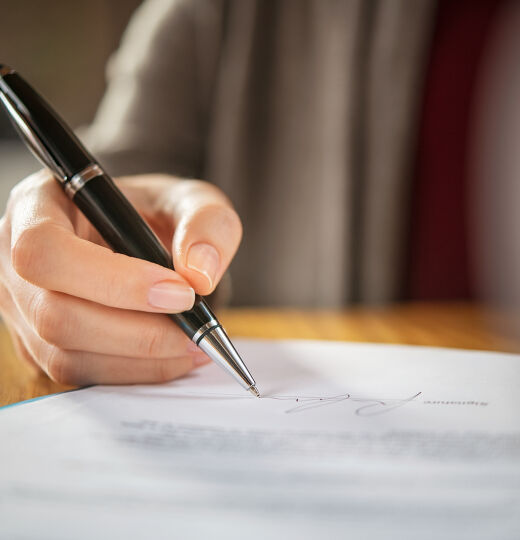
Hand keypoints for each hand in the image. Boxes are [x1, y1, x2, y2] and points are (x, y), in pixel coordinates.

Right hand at [0, 171, 241, 384]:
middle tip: (194, 329)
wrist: (142, 236)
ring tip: (194, 344)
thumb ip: (205, 224)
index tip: (179, 292)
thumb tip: (199, 274)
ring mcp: (23, 309)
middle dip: (135, 332)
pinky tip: (173, 355)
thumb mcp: (190, 200)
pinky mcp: (41, 344)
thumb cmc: (155, 212)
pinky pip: (81, 373)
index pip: (46, 249)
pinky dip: (134, 371)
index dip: (112, 279)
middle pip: (53, 313)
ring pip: (65, 354)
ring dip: (139, 359)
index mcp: (38, 206)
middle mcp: (15, 261)